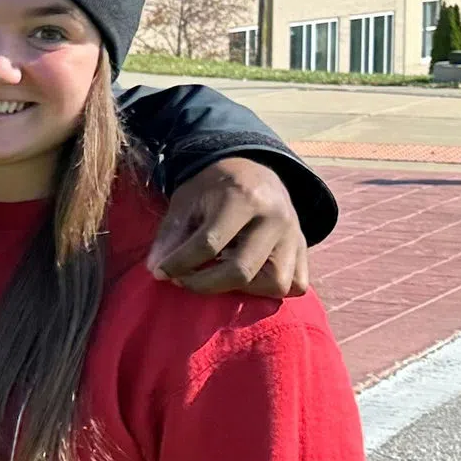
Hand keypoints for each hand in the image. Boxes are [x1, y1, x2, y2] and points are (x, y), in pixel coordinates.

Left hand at [145, 156, 309, 298]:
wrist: (251, 170)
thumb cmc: (214, 187)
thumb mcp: (187, 200)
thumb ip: (171, 234)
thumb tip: (156, 270)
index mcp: (244, 197)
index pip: (209, 243)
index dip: (179, 263)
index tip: (160, 272)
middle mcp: (276, 217)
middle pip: (241, 270)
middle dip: (204, 284)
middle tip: (183, 280)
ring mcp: (295, 235)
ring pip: (275, 283)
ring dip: (242, 290)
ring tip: (218, 276)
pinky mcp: (305, 249)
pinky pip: (296, 284)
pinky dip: (270, 289)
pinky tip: (247, 278)